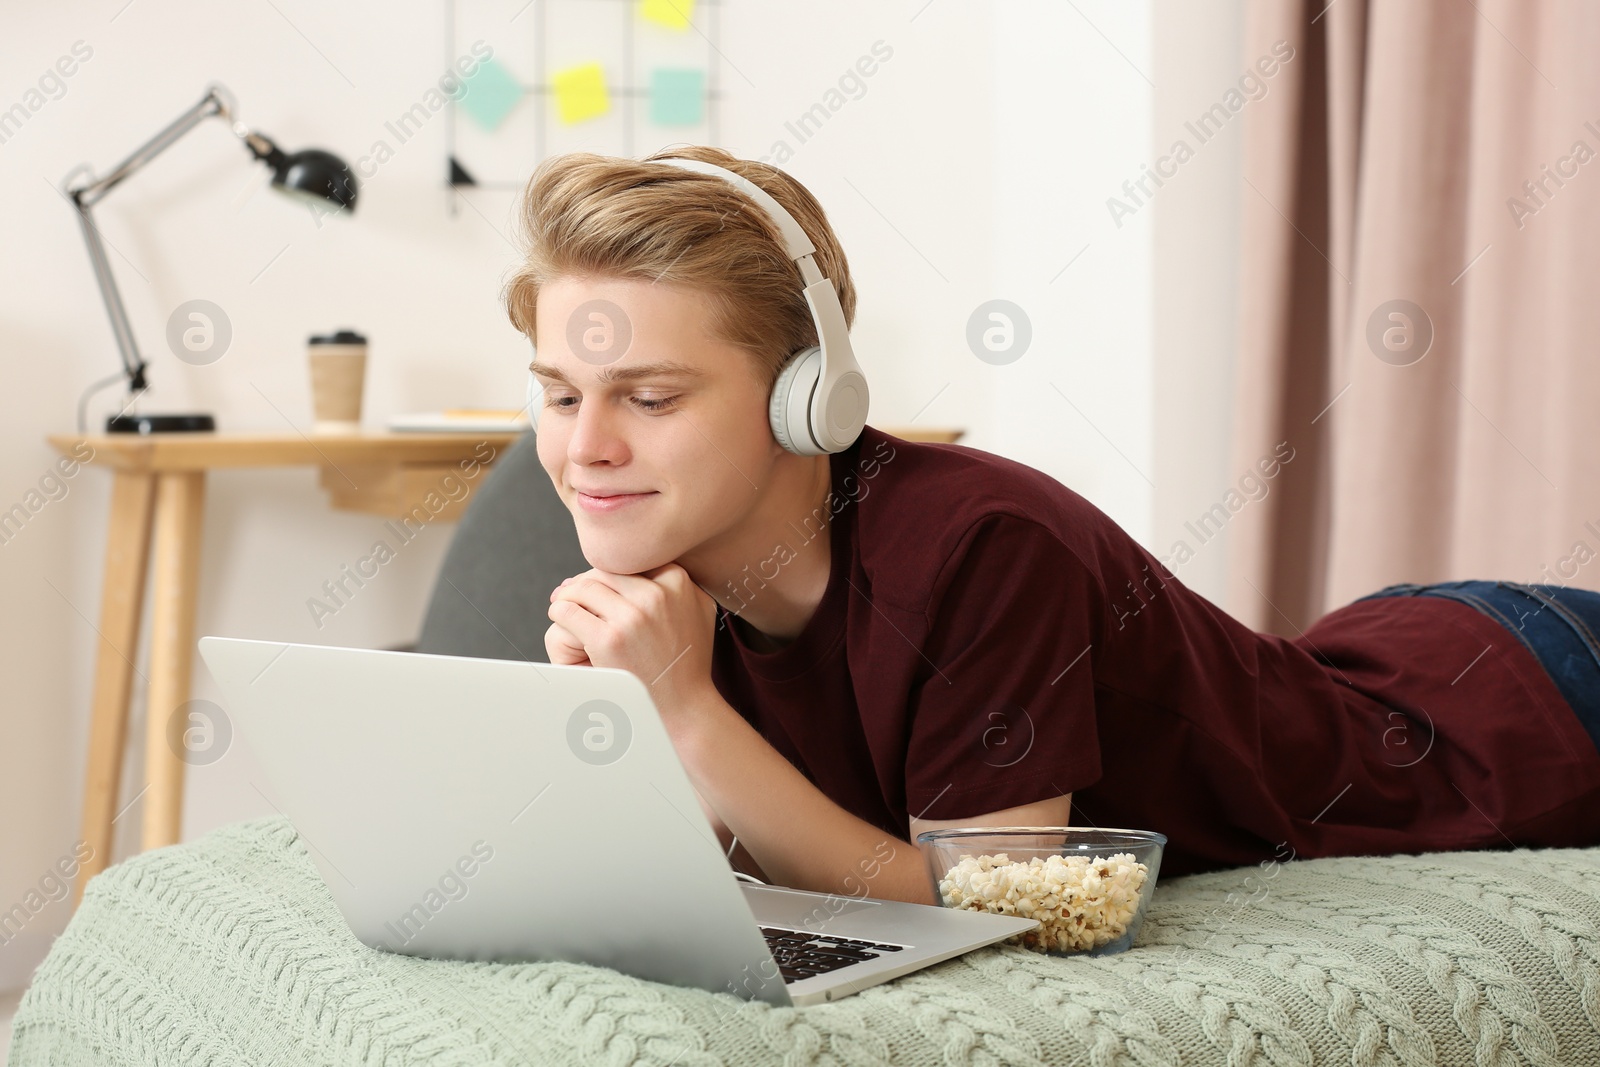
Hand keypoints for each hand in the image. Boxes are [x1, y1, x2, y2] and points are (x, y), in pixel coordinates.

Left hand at [546, 564, 718, 723]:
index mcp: (678, 582)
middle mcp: (657, 595)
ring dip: (567, 596)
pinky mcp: (608, 640)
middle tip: (569, 593)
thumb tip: (647, 562)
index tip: (597, 585)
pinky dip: (559, 613)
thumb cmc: (689, 663)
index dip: (609, 573)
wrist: (684, 708)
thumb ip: (682, 582)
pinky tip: (562, 622)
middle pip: (602, 572)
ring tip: (564, 607)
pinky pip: (567, 611)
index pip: (629, 561)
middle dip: (584, 583)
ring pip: (582, 587)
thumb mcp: (700, 611)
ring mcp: (632, 617)